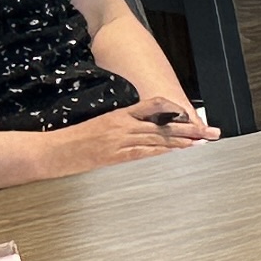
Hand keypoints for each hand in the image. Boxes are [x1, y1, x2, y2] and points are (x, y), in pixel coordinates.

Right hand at [52, 105, 210, 173]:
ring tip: (202, 142)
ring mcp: (118, 140)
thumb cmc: (73, 140)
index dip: (175, 110)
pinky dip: (162, 152)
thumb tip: (145, 131)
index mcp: (120, 114)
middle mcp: (122, 124)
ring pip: (157, 138)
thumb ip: (123, 126)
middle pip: (163, 124)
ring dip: (182, 141)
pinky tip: (176, 153)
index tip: (191, 115)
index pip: (154, 105)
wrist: (50, 151)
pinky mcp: (113, 156)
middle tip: (210, 131)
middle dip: (190, 128)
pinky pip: (143, 152)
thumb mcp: (100, 126)